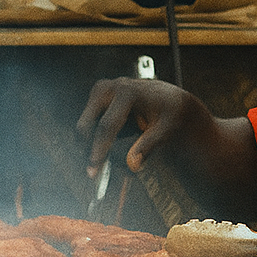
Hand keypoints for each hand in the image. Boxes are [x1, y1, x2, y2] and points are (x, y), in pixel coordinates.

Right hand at [76, 77, 198, 177]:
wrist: (171, 98)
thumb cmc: (170, 112)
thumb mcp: (166, 128)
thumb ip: (148, 145)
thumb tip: (132, 164)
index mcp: (129, 92)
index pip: (107, 125)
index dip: (99, 150)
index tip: (94, 169)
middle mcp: (113, 87)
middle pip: (88, 123)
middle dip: (87, 147)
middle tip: (92, 170)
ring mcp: (103, 88)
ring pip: (85, 122)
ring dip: (90, 142)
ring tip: (105, 158)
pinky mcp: (99, 94)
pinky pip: (89, 119)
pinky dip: (94, 136)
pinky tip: (110, 144)